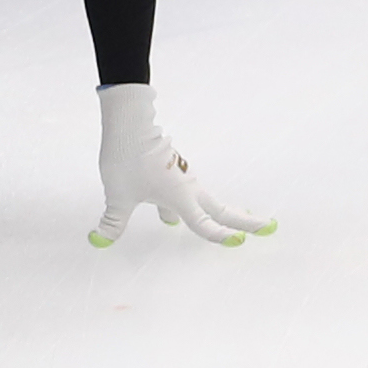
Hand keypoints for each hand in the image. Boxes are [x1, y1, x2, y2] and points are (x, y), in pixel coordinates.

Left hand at [88, 84, 273, 248]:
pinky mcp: (172, 168)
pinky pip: (185, 192)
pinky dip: (190, 205)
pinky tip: (169, 216)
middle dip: (245, 220)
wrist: (129, 123)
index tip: (239, 243)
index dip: (221, 237)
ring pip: (204, 200)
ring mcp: (182, 176)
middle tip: (268, 227)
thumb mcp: (118, 196)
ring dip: (219, 213)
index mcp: (180, 198)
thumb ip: (113, 221)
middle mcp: (187, 188)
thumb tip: (99, 239)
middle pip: (221, 209)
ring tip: (234, 223)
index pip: (204, 225)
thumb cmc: (126, 160)